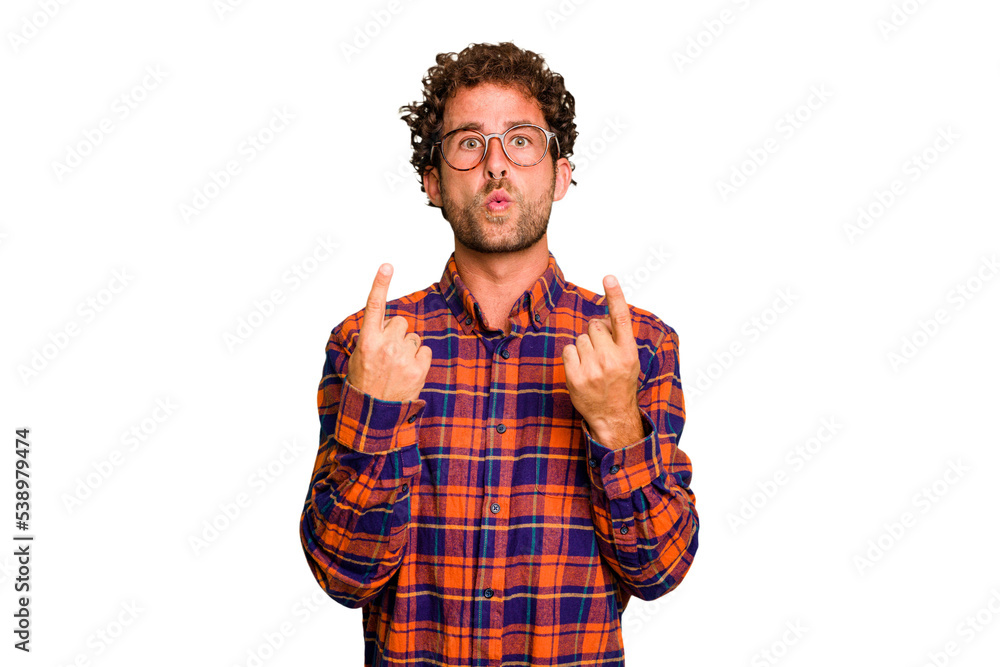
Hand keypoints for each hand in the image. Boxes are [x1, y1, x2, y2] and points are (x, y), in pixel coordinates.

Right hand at [347, 263, 431, 402]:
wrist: (373, 415)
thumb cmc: (364, 384)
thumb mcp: (358, 357)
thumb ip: (373, 336)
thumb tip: (390, 323)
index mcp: (367, 341)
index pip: (374, 306)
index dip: (380, 284)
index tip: (387, 266)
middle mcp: (385, 346)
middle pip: (401, 322)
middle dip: (397, 333)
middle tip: (388, 353)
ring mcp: (403, 358)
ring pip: (414, 337)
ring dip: (408, 348)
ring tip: (396, 367)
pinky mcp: (418, 369)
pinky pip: (424, 351)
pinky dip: (419, 359)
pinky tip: (408, 373)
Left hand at [561, 275, 641, 443]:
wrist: (612, 415)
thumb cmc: (620, 383)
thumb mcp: (629, 360)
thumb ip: (618, 338)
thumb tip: (600, 319)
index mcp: (628, 352)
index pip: (621, 318)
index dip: (615, 295)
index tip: (608, 277)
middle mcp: (612, 358)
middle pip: (594, 326)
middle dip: (595, 334)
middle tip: (601, 353)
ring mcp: (593, 368)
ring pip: (580, 339)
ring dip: (584, 348)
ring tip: (593, 365)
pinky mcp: (576, 377)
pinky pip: (568, 351)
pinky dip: (572, 357)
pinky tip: (581, 369)